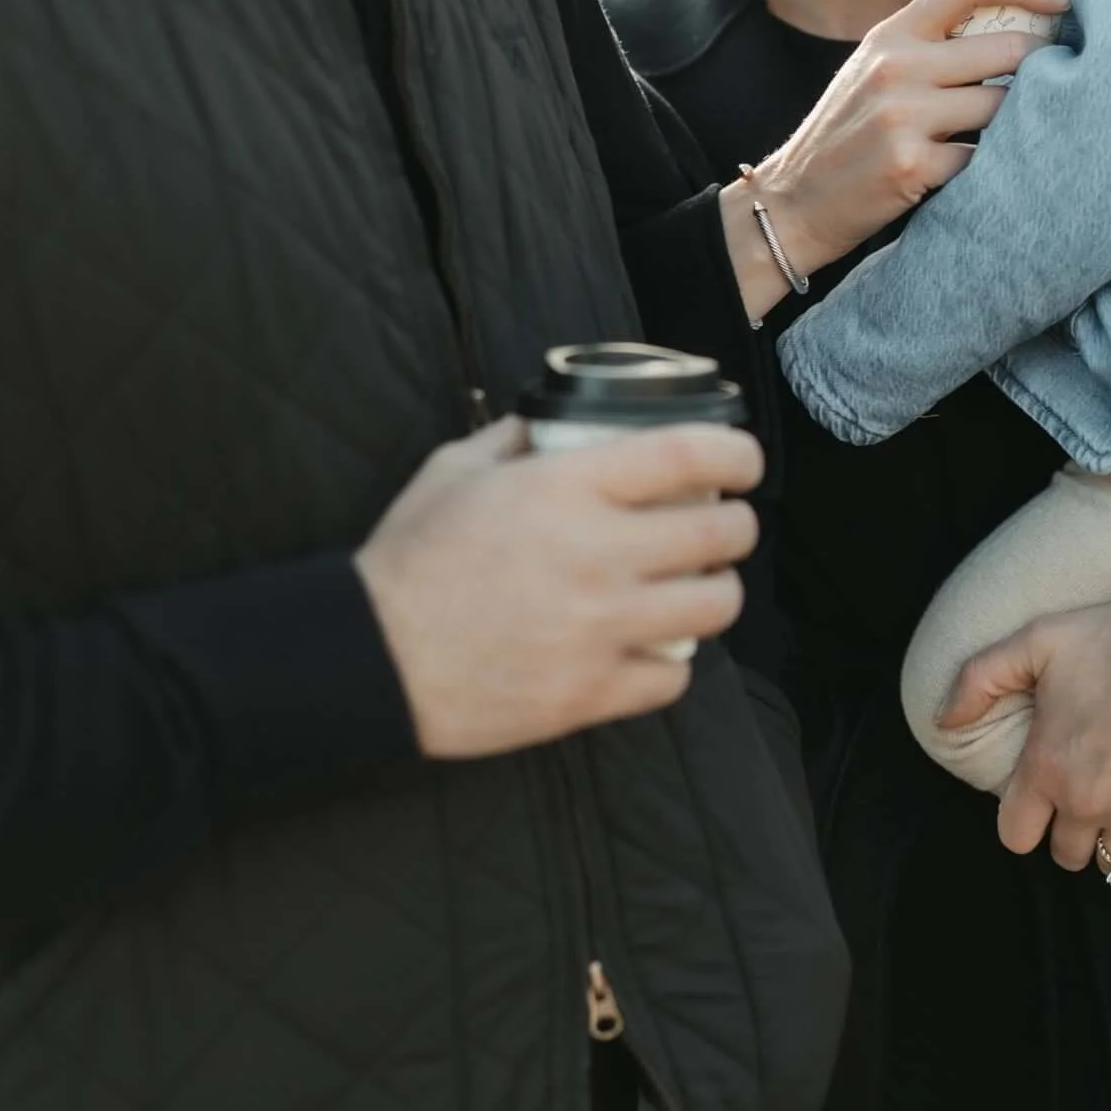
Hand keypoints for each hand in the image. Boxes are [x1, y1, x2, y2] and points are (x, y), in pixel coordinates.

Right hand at [358, 417, 763, 756]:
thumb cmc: (410, 558)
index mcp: (566, 489)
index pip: (688, 456)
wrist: (369, 658)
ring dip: (715, 592)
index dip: (735, 454)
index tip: (742, 461)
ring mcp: (600, 628)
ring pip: (714, 608)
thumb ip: (518, 437)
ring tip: (698, 586)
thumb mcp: (455, 468)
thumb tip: (562, 418)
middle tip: (723, 526)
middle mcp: (597, 554)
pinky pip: (673, 679)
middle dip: (735, 525)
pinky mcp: (591, 693)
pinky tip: (653, 647)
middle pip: (720, 534)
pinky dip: (671, 662)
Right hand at [735, 0, 1067, 289]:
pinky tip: (982, 172)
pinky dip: (994, 166)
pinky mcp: (912, 166)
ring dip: (1020, 121)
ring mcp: (903, 117)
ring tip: (1015, 133)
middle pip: (1006, 48)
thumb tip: (1012, 25)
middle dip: (1043, 65)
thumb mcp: (872, 71)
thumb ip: (926, 45)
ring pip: (1004, 106)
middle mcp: (896, 68)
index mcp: (890, 36)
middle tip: (1058, 80)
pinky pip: (984, 157)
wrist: (793, 202)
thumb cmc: (845, 135)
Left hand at [938, 596, 1110, 875]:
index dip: (1024, 822)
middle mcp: (1085, 803)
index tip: (1041, 799)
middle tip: (1087, 797)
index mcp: (1045, 769)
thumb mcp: (1035, 642)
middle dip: (1072, 832)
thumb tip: (944, 721)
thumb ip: (979, 680)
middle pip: (1067, 856)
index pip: (1016, 837)